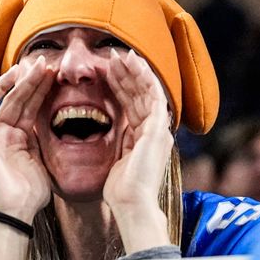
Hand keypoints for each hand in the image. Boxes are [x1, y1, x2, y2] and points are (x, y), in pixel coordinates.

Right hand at [0, 57, 55, 221]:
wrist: (16, 209)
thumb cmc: (31, 193)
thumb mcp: (44, 159)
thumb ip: (44, 138)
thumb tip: (59, 120)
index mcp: (17, 138)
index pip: (29, 107)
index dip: (41, 90)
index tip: (55, 75)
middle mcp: (1, 133)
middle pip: (16, 100)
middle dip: (31, 81)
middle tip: (46, 62)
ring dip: (14, 83)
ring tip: (32, 67)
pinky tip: (4, 82)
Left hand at [103, 49, 172, 250]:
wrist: (131, 204)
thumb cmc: (118, 190)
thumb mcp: (113, 161)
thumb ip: (114, 145)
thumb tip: (100, 138)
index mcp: (143, 138)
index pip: (132, 105)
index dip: (121, 86)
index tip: (107, 71)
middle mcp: (154, 131)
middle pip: (141, 95)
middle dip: (128, 74)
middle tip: (113, 56)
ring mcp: (158, 129)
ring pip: (148, 90)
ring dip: (134, 71)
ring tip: (120, 55)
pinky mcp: (158, 129)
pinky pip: (152, 96)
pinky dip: (142, 78)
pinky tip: (131, 64)